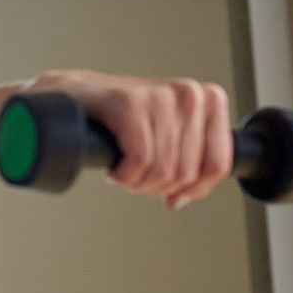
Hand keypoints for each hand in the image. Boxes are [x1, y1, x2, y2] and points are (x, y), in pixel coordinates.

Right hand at [28, 69, 233, 209]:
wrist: (74, 97)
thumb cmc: (118, 117)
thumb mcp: (166, 137)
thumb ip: (186, 166)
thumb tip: (181, 198)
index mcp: (207, 100)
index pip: (219, 165)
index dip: (193, 189)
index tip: (171, 191)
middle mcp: (189, 94)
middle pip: (187, 174)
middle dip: (156, 187)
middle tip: (136, 178)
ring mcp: (161, 97)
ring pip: (163, 171)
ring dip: (137, 182)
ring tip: (124, 171)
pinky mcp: (131, 103)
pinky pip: (139, 161)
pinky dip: (123, 174)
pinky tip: (114, 167)